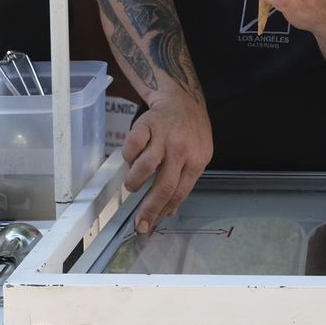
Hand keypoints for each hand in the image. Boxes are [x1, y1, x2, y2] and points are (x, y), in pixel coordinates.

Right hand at [121, 91, 211, 233]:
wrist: (183, 99)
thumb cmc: (190, 133)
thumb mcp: (197, 156)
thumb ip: (184, 182)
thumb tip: (169, 211)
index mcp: (197, 160)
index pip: (180, 192)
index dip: (163, 211)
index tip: (150, 225)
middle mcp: (182, 149)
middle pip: (164, 186)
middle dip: (149, 209)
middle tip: (138, 223)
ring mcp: (164, 136)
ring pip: (145, 167)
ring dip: (134, 181)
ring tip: (132, 184)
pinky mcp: (146, 124)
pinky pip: (132, 146)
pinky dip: (128, 157)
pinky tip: (132, 158)